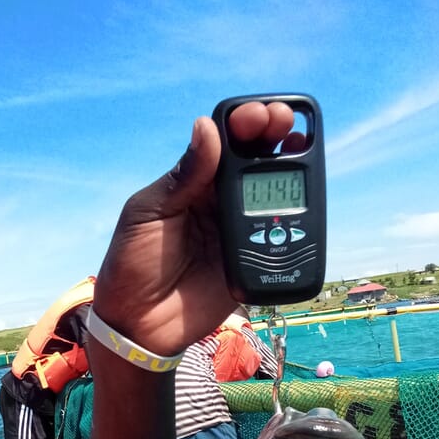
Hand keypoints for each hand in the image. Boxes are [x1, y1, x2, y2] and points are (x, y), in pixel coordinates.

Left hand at [94, 101, 300, 354]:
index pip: (224, 143)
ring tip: (302, 154)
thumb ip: (182, 176)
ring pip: (271, 194)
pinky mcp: (251, 261)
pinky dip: (294, 218)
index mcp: (192, 183)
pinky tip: (306, 200)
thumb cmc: (132, 263)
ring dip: (290, 171)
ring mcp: (238, 231)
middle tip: (285, 126)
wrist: (139, 324)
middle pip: (254, 162)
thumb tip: (208, 127)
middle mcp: (219, 202)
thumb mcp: (148, 213)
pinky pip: (278, 237)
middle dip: (273, 138)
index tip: (259, 115)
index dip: (243, 124)